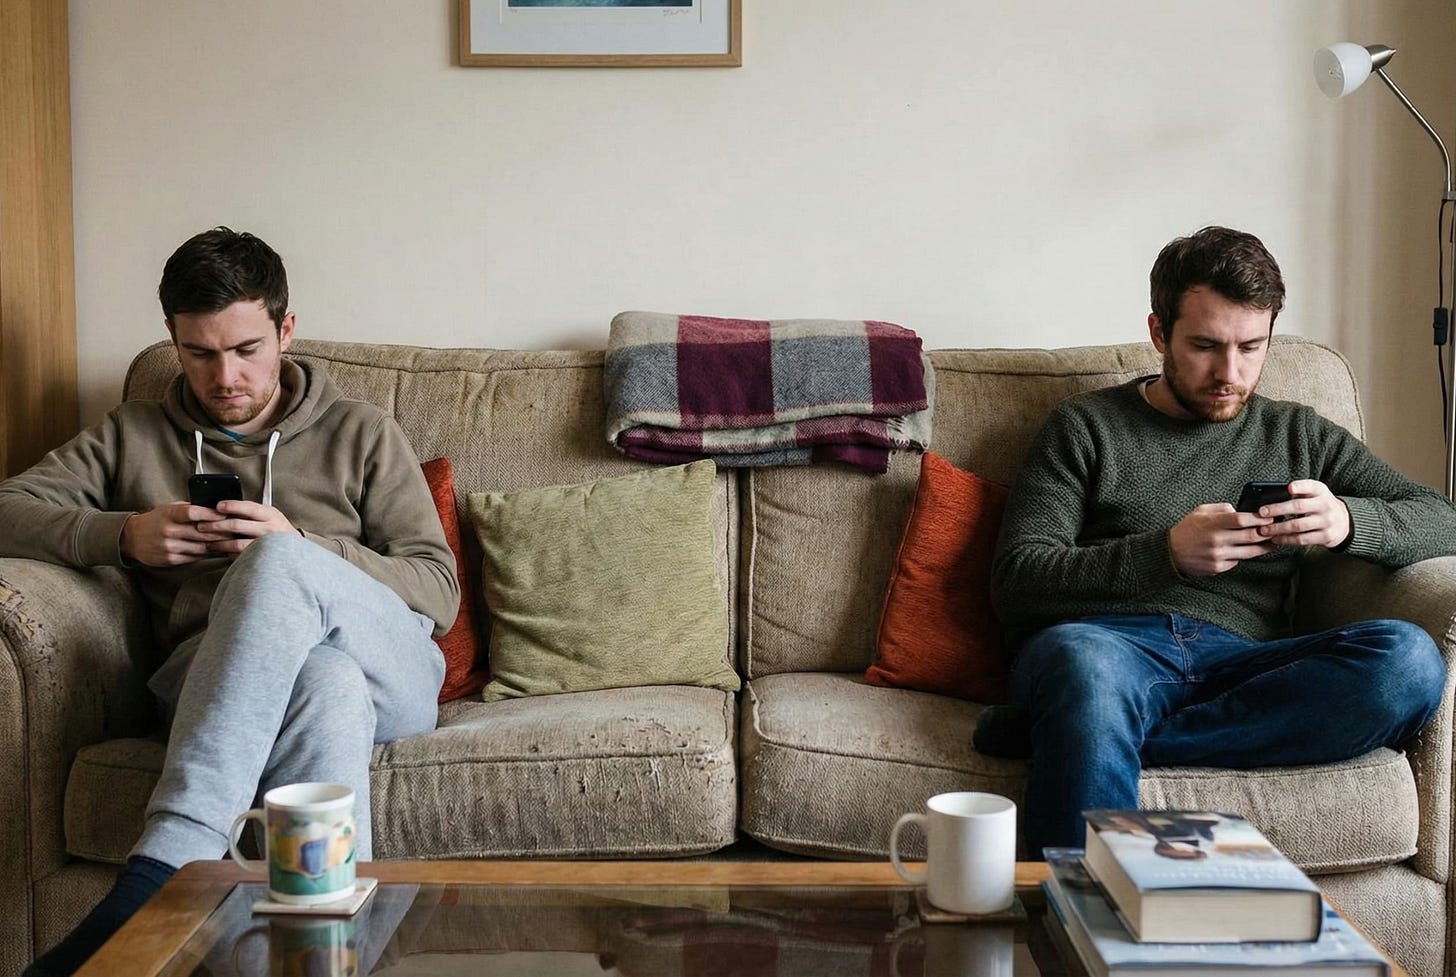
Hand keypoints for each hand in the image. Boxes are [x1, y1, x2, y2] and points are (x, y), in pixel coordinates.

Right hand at [120, 501, 236, 565]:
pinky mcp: (170, 559)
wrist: (132, 538)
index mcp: (169, 514)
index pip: (193, 512)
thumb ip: (190, 508)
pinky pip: (195, 557)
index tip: (225, 514)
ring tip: (231, 541)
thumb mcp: (169, 508)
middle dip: (222, 532)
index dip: (211, 514)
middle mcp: (168, 531)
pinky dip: (207, 553)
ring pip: (201, 547)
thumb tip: (216, 508)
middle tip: (237, 530)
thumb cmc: (157, 520)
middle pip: (202, 532)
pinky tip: (216, 550)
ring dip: (218, 544)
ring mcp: (169, 546)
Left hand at [200, 499, 297, 556]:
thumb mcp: (270, 516)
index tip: (217, 506)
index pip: (249, 508)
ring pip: (236, 544)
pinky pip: (239, 556)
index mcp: (270, 514)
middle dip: (216, 525)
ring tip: (207, 542)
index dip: (232, 506)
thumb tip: (222, 508)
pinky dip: (228, 554)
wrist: (297, 552)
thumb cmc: (278, 531)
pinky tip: (221, 552)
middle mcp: (269, 529)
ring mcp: (265, 545)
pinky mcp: (260, 559)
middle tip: (201, 526)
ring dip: (218, 543)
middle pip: (237, 525)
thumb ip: (252, 512)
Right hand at [1168, 502, 1274, 576]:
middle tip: (1275, 529)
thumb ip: (1222, 509)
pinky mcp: (1218, 567)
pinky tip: (1249, 551)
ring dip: (1264, 547)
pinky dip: (1245, 555)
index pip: (1242, 519)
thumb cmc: (1187, 530)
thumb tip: (1241, 511)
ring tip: (1271, 542)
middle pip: (1251, 536)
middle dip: (1267, 532)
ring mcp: (1218, 555)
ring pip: (1250, 552)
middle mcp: (1217, 540)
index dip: (1259, 518)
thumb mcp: (1200, 511)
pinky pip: (1238, 561)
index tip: (1269, 517)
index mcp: (1212, 523)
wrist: (1170, 552)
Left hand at [1252, 479, 1351, 548]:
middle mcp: (1325, 505)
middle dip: (1278, 510)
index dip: (1300, 487)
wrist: (1343, 521)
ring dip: (1278, 528)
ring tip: (1263, 530)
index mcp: (1321, 491)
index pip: (1311, 486)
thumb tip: (1269, 496)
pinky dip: (1286, 540)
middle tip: (1261, 513)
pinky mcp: (1326, 536)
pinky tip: (1275, 539)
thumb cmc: (1319, 504)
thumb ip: (1298, 492)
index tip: (1289, 488)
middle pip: (1299, 507)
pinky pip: (1302, 539)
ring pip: (1298, 526)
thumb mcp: (1314, 493)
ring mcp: (1327, 522)